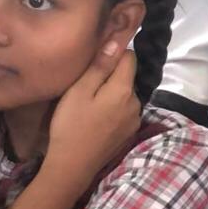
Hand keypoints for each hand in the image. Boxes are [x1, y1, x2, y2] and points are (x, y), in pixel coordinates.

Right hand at [46, 44, 140, 179]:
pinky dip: (113, 109)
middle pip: (127, 77)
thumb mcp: (79, 91)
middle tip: (86, 84)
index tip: (97, 59)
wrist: (72, 166)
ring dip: (112, 93)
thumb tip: (117, 42)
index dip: (114, 54)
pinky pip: (124, 110)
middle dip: (111, 76)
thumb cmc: (71, 125)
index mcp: (124, 89)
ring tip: (89, 102)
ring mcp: (135, 119)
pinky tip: (96, 118)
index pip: (130, 58)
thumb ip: (100, 66)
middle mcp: (136, 102)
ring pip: (125, 94)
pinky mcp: (130, 132)